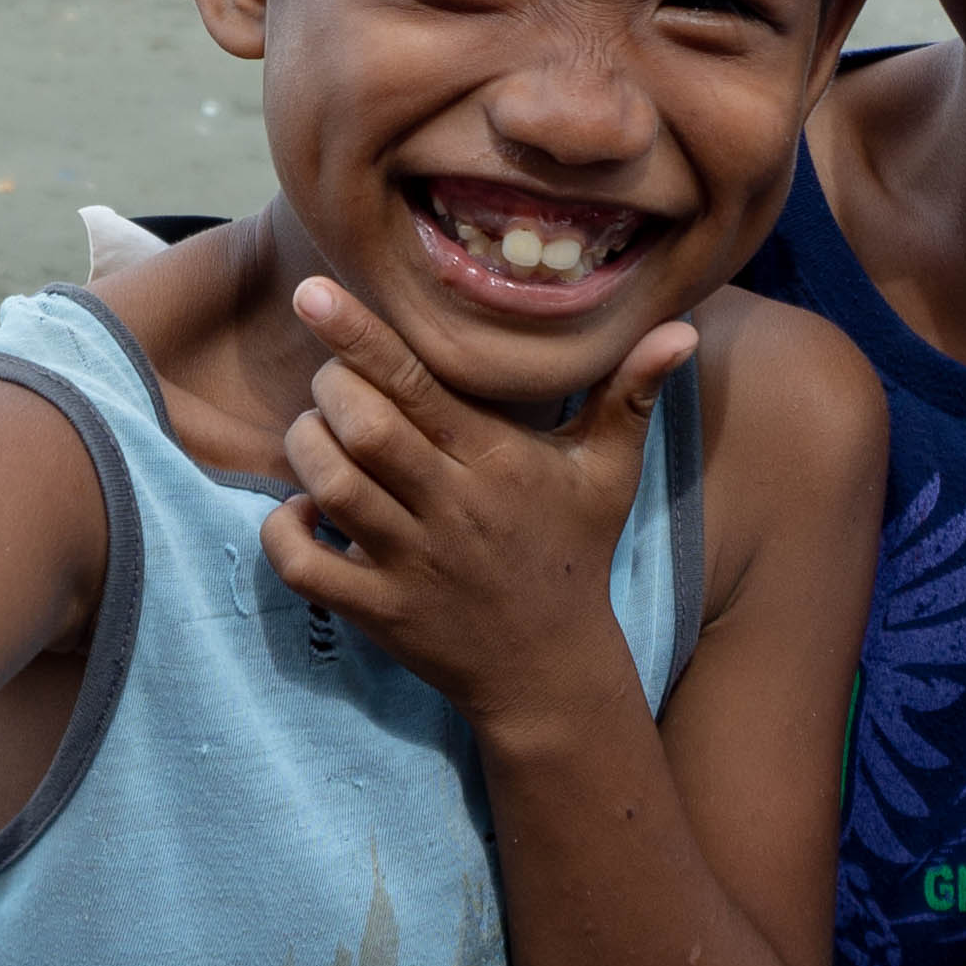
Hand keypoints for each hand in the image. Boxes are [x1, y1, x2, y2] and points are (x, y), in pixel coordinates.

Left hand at [266, 277, 683, 738]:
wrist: (553, 673)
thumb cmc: (573, 554)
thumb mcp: (609, 474)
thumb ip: (630, 395)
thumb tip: (681, 328)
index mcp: (497, 461)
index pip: (417, 385)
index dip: (358, 336)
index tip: (312, 293)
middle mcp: (453, 509)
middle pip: (363, 427)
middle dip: (328, 389)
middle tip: (331, 381)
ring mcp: (411, 565)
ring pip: (332, 487)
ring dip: (305, 448)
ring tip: (316, 434)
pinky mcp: (378, 613)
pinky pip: (305, 566)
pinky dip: (284, 530)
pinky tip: (302, 510)